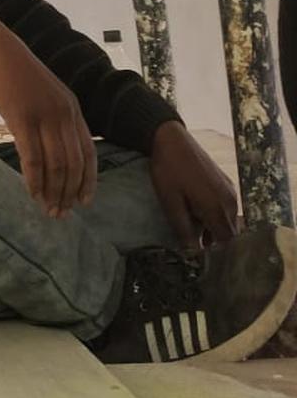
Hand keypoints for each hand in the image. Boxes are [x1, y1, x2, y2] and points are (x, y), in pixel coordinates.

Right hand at [0, 15, 96, 220]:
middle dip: (68, 192)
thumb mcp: (44, 94)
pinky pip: (32, 157)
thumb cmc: (14, 72)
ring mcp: (44, 114)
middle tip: (60, 213)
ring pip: (55, 164)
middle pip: (73, 163)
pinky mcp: (22, 117)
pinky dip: (34, 179)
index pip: (88, 152)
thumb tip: (56, 152)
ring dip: (52, 191)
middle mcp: (63, 113)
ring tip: (46, 209)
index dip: (88, 180)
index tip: (83, 202)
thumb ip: (53, 118)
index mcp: (72, 107)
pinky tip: (31, 192)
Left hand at [149, 121, 238, 247]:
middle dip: (216, 243)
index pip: (227, 243)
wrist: (170, 137)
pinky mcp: (225, 181)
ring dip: (215, 229)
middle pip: (230, 233)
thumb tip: (193, 254)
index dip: (217, 254)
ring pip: (228, 220)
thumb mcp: (171, 203)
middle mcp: (229, 201)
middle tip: (197, 247)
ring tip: (195, 232)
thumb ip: (184, 230)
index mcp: (217, 208)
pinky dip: (216, 215)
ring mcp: (229, 190)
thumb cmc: (168, 170)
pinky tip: (198, 214)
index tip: (203, 259)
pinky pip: (226, 206)